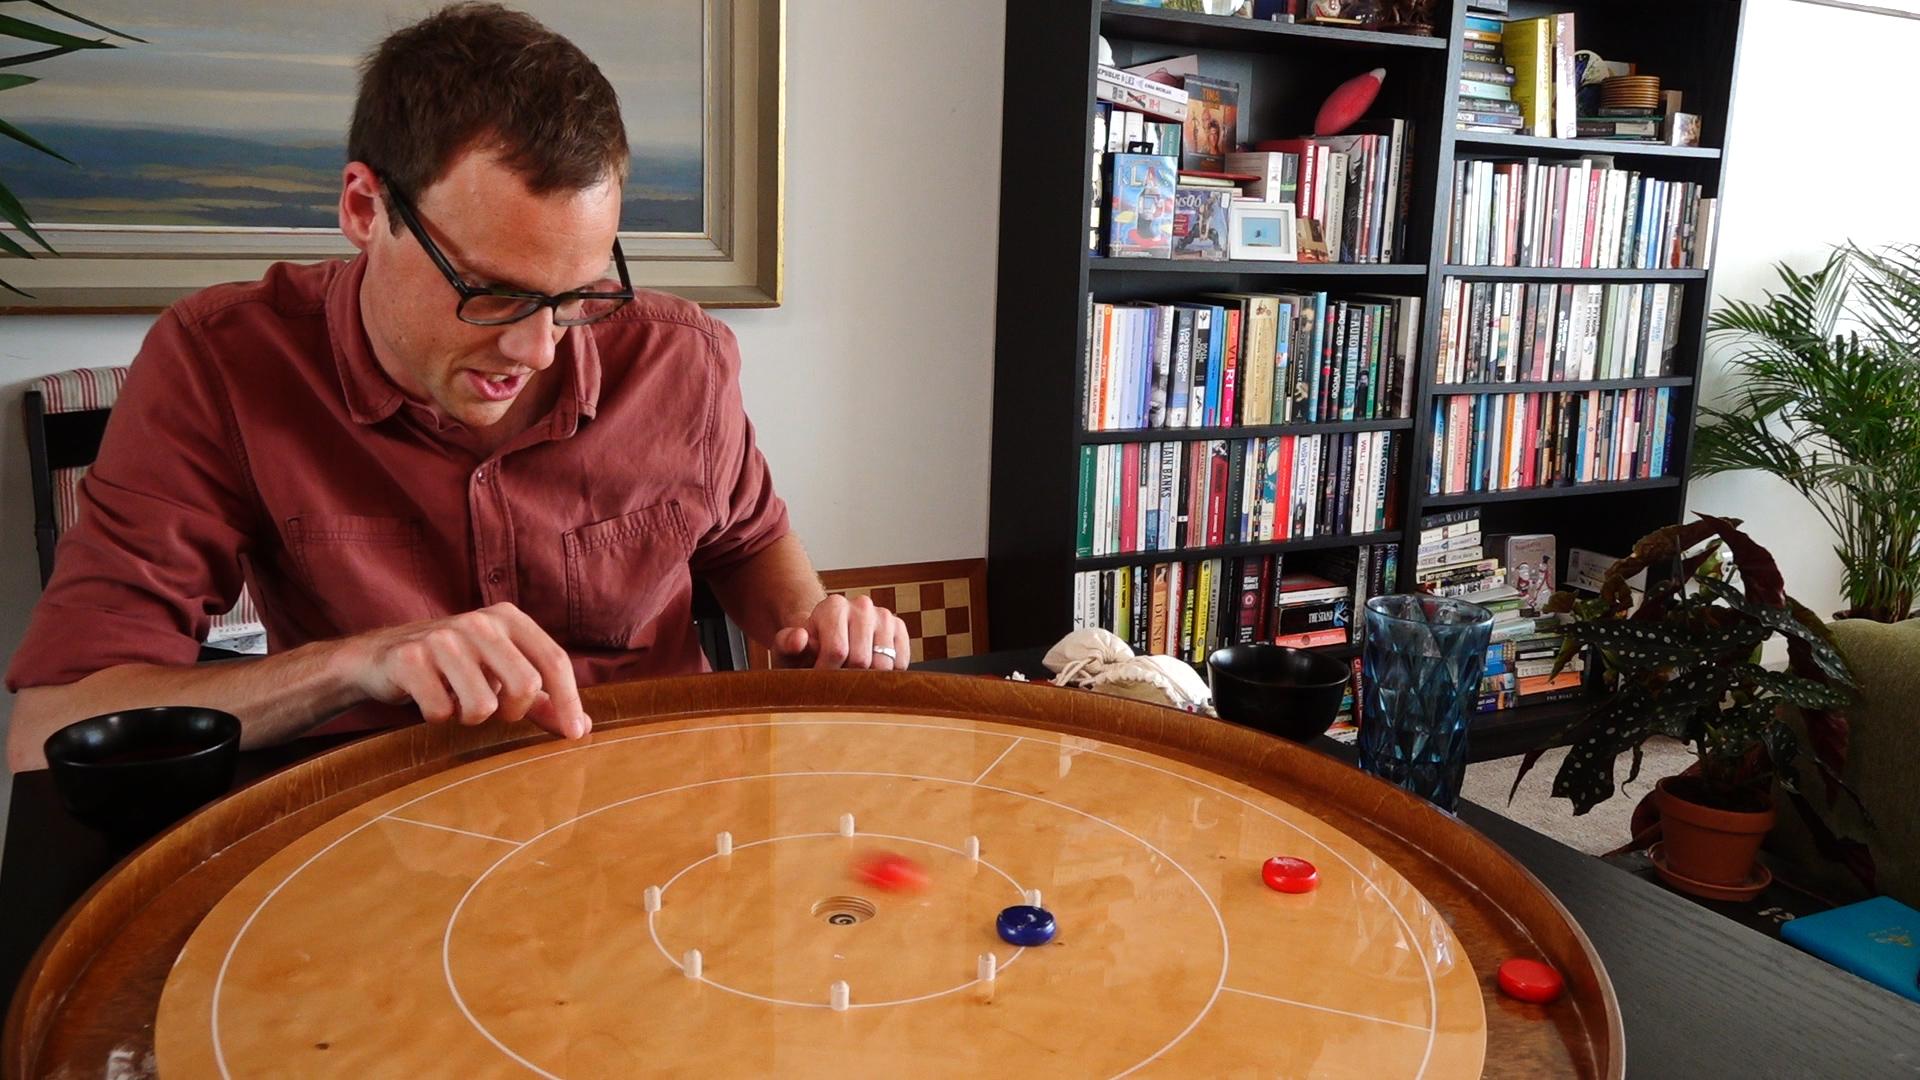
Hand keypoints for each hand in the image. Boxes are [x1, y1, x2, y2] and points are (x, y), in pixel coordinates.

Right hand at [340, 602, 590, 737]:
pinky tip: (428, 697)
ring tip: (456, 700)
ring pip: (482, 706)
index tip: (575, 734)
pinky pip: (442, 712)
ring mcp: (443, 638)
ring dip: (470, 717)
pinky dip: (438, 717)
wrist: (381, 657)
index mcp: (508, 618)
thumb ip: (541, 699)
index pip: (553, 660)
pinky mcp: (410, 657)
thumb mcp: (501, 675)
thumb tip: (579, 728)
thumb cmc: (454, 669)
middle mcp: (479, 621)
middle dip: (513, 712)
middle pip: (525, 685)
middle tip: (495, 709)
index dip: (568, 701)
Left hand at [770, 594, 910, 670]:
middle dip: (846, 678)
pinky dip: (885, 676)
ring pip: (884, 666)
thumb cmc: (807, 649)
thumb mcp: (787, 648)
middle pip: (862, 661)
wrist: (828, 639)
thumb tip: (800, 638)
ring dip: (867, 679)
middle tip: (835, 680)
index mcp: (833, 605)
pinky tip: (868, 671)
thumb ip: (786, 644)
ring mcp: (884, 616)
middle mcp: (862, 605)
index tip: (817, 679)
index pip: (837, 651)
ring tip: (850, 675)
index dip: (826, 674)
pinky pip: (900, 665)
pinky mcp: (900, 629)